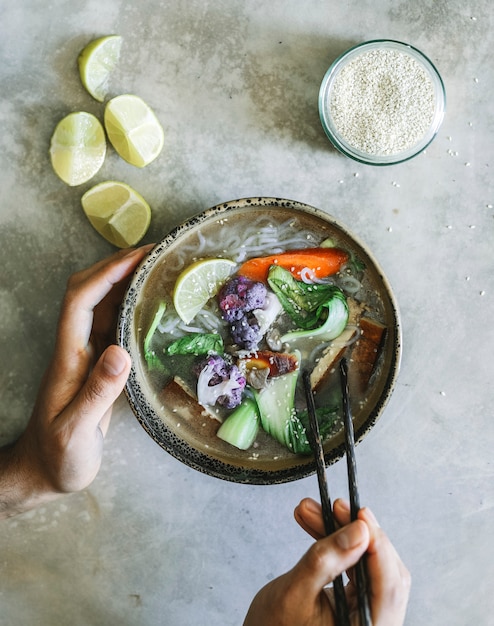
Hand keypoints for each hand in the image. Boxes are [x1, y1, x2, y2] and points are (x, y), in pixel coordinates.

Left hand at [0, 245, 152, 518]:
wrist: (46, 471)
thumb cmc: (58, 455)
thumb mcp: (75, 432)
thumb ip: (97, 393)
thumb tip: (120, 352)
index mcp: (68, 357)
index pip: (80, 301)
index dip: (106, 274)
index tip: (138, 257)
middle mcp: (76, 348)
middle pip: (88, 291)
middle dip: (117, 265)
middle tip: (156, 253)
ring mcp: (88, 355)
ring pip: (103, 304)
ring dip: (125, 280)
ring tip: (159, 268)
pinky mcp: (100, 365)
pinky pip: (115, 323)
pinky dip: (132, 305)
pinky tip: (153, 303)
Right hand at [243, 498, 409, 625]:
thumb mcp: (294, 592)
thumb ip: (326, 560)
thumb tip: (359, 531)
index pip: (388, 585)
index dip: (377, 545)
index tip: (360, 515)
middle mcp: (373, 624)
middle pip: (382, 570)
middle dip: (357, 533)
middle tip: (337, 507)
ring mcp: (367, 615)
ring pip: (367, 564)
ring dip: (342, 535)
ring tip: (315, 511)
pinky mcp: (357, 604)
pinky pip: (355, 568)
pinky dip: (338, 546)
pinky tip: (318, 526)